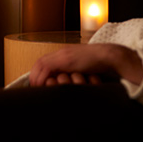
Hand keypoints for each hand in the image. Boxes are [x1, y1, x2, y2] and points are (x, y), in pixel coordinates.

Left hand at [28, 43, 142, 86]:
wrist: (109, 56)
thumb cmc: (100, 64)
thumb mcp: (83, 67)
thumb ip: (74, 71)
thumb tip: (69, 81)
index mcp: (64, 54)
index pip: (44, 62)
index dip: (38, 73)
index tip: (37, 84)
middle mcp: (61, 53)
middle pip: (39, 63)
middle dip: (34, 76)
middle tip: (33, 88)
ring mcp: (62, 55)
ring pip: (40, 65)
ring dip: (36, 77)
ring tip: (36, 89)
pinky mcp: (65, 59)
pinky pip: (46, 68)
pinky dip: (42, 77)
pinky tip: (43, 86)